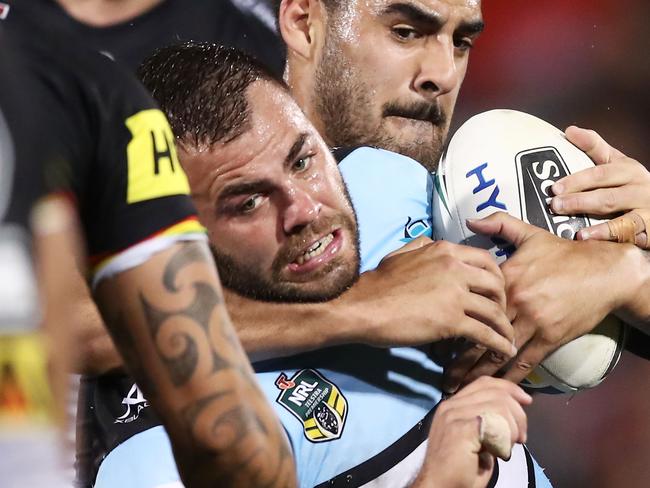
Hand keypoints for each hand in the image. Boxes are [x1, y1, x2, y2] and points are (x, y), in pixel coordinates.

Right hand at [354, 236, 516, 359]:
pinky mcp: (451, 321)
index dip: (496, 277)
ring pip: (494, 310)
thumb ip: (420, 247)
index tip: (495, 291)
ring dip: (505, 327)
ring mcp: (455, 294)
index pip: (486, 259)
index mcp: (444, 250)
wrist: (362, 307)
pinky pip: (485, 333)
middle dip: (504, 301)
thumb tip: (431, 243)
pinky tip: (502, 352)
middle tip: (501, 315)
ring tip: (507, 339)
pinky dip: (498, 344)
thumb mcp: (400, 254)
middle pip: (497, 283)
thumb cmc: (377, 283)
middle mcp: (455, 268)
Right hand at [412, 377, 530, 487]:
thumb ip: (486, 421)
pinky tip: (501, 452)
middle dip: (517, 414)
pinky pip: (495, 422)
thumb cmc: (459, 470)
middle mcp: (451, 406)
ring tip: (509, 447)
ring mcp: (454, 416)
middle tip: (520, 438)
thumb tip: (511, 413)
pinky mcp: (461, 429)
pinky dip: (505, 438)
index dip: (508, 388)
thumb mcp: (476, 439)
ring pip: (499, 405)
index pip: (484, 383)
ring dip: (513, 428)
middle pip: (495, 392)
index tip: (526, 402)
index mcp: (452, 406)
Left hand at [443, 212, 641, 390]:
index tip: (434, 337)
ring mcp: (533, 322)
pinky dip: (508, 377)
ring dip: (477, 374)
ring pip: (498, 353)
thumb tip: (470, 220)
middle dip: (457, 359)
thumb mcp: (529, 234)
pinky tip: (494, 389)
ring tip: (459, 388)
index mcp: (504, 278)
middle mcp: (515, 302)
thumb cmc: (563, 254)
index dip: (451, 323)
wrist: (603, 271)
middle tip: (441, 376)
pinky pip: (525, 363)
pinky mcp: (551, 338)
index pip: (469, 304)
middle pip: (478, 334)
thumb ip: (498, 225)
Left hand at [550, 126, 649, 247]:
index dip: (577, 180)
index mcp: (629, 170)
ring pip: (622, 220)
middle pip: (608, 197)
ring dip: (599, 228)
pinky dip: (615, 242)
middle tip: (556, 207)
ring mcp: (647, 212)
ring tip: (578, 233)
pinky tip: (598, 246)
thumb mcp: (617, 162)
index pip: (600, 173)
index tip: (555, 188)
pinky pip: (631, 238)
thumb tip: (569, 130)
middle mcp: (640, 189)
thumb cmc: (630, 183)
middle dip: (581, 202)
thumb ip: (594, 147)